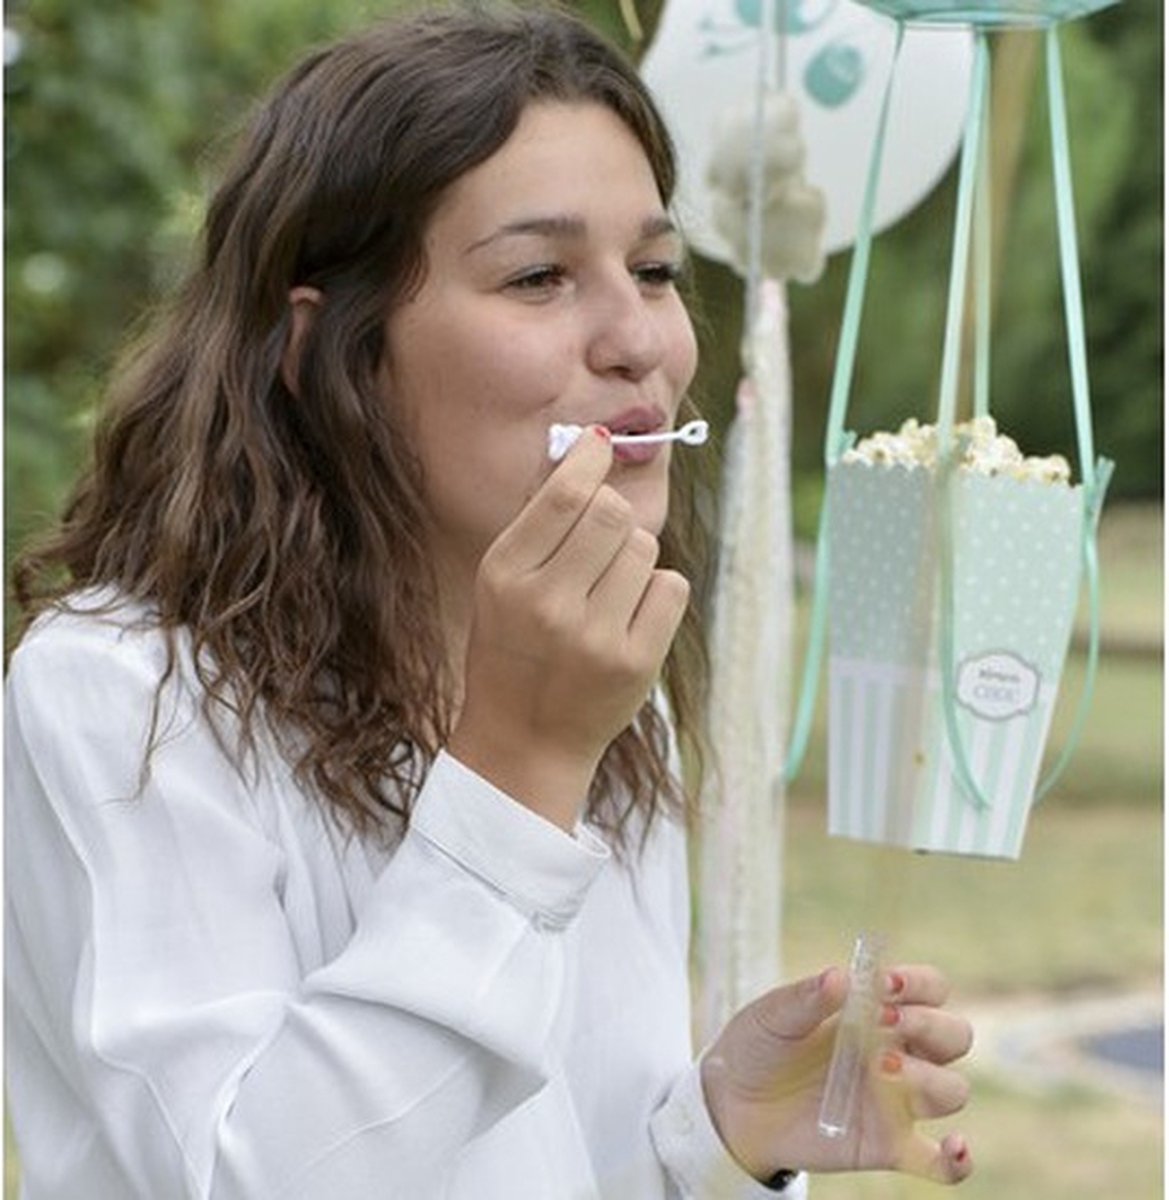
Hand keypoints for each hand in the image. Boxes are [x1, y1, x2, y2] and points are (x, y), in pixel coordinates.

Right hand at [449, 427, 689, 829]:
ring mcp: (593, 637)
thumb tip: (588, 452)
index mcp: (505, 575)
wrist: (523, 740)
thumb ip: (538, 526)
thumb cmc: (513, 650)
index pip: (564, 494)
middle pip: (612, 512)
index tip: (601, 446)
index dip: (591, 459)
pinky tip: (629, 615)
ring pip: (644, 548)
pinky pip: (670, 586)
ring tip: (606, 593)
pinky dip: (656, 591)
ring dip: (633, 558)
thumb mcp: (499, 587)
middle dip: (613, 514)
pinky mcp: (634, 662)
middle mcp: (547, 604)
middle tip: (600, 539)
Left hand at [701, 964, 973, 1184]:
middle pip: (955, 1035)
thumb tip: (840, 976)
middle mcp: (899, 1050)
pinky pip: (941, 1164)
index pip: (930, 988)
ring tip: (882, 1068)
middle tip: (883, 1023)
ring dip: (930, 1078)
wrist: (734, 1103)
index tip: (885, 984)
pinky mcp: (889, 1146)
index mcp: (878, 1010)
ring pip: (951, 1090)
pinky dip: (957, 1161)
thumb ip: (807, 997)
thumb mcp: (773, 1015)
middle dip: (932, 1025)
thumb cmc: (760, 1046)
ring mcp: (897, 1099)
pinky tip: (954, 1149)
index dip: (919, 983)